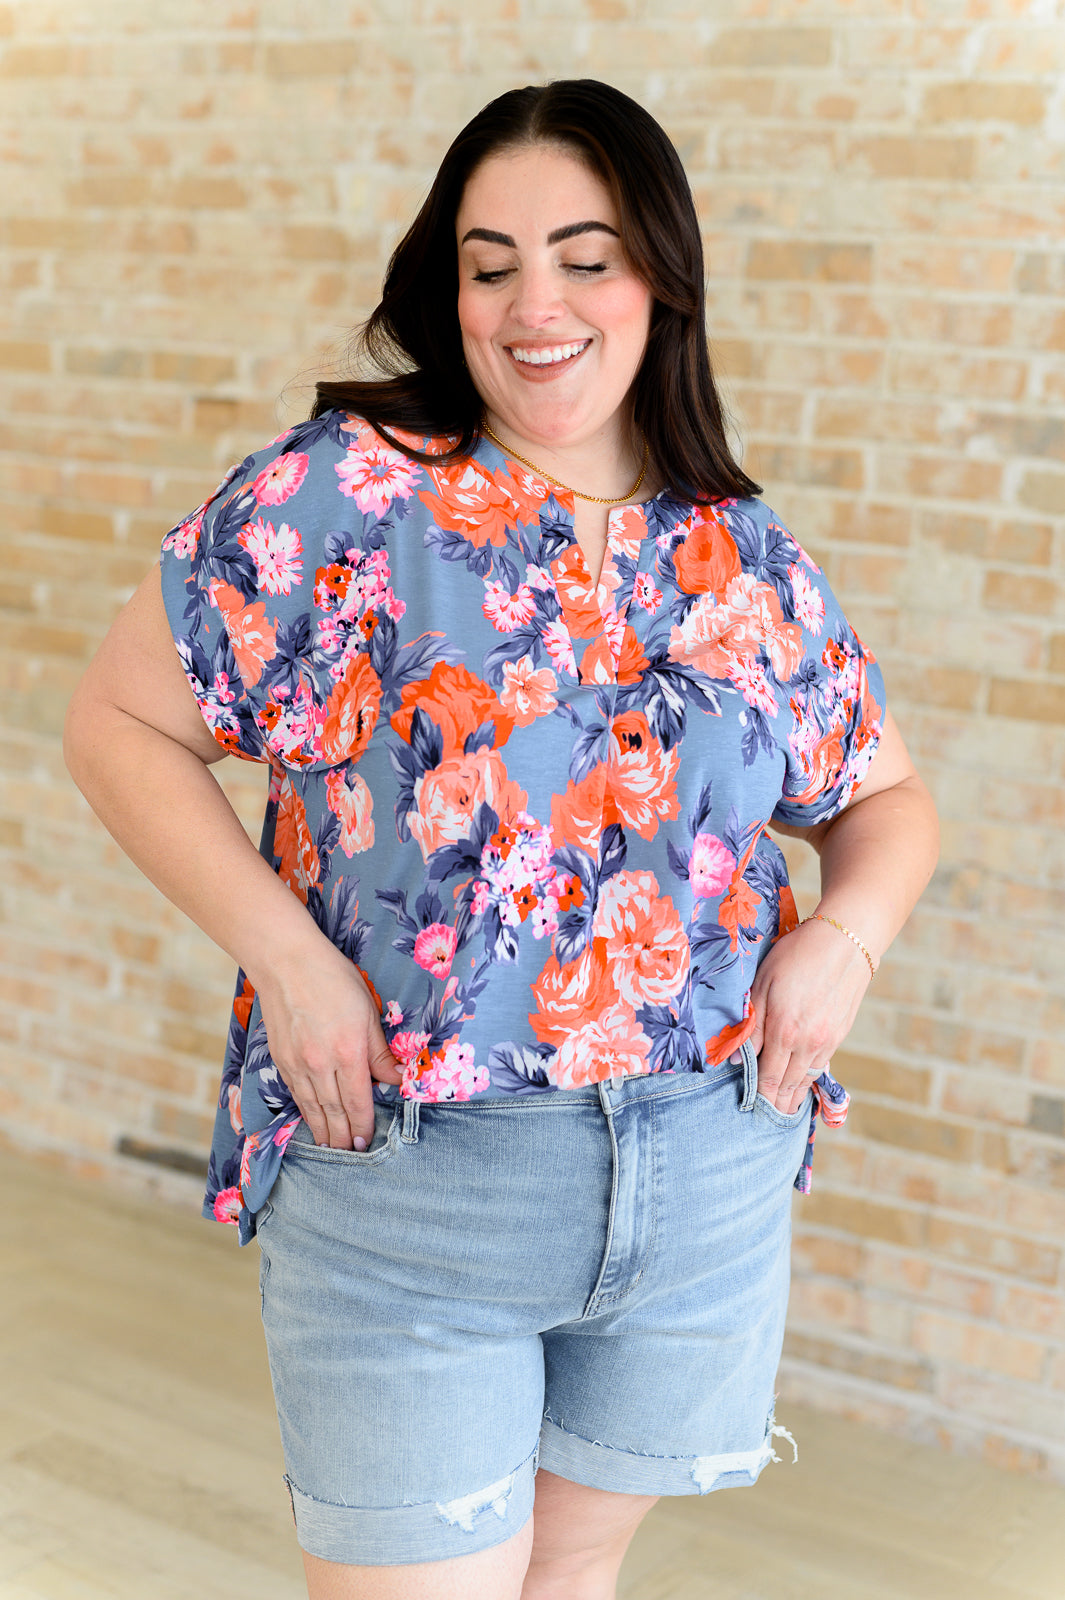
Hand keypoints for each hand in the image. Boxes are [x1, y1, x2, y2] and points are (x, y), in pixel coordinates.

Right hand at [253, 938, 402, 1148]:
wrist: (286, 963)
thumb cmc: (334, 979)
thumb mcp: (368, 1012)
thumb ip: (380, 1052)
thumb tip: (397, 1078)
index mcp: (348, 1052)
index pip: (358, 1101)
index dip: (363, 1124)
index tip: (367, 1141)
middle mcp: (321, 1064)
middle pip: (334, 1110)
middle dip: (343, 1136)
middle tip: (351, 1154)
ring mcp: (297, 1063)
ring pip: (312, 1106)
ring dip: (323, 1130)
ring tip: (331, 1147)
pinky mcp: (281, 1059)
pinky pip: (296, 1093)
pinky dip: (305, 1111)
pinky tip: (311, 1120)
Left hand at [744, 917, 872, 1113]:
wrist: (845, 943)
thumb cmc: (796, 956)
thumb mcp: (763, 984)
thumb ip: (750, 1024)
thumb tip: (735, 1057)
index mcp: (782, 1031)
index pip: (765, 1077)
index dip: (756, 1096)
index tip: (746, 1109)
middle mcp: (806, 1044)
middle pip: (786, 1086)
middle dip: (773, 1105)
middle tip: (761, 1121)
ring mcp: (825, 1042)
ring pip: (805, 1081)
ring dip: (791, 1099)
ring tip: (781, 1113)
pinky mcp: (839, 1037)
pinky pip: (820, 1068)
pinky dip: (808, 1083)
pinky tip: (802, 1089)